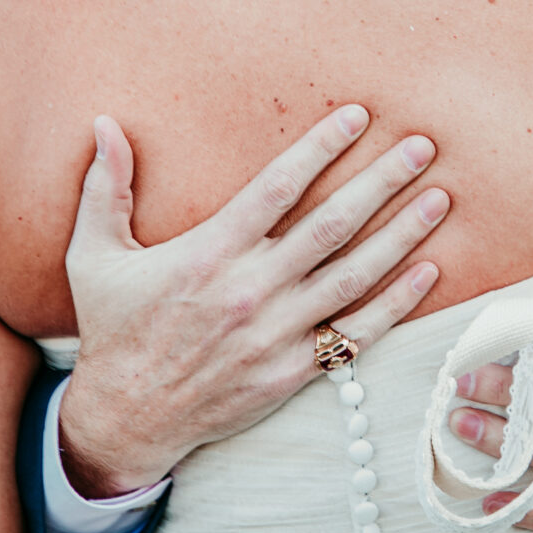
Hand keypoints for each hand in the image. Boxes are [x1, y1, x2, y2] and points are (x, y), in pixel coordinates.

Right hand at [56, 106, 448, 497]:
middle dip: (381, 181)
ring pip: (354, 275)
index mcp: (208, 253)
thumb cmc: (113, 327)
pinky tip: (428, 271)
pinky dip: (396, 303)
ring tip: (439, 198)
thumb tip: (102, 123)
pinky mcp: (291, 371)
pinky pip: (355, 332)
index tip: (358, 115)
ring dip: (402, 234)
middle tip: (423, 146)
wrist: (126, 418)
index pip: (277, 187)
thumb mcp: (93, 255)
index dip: (320, 147)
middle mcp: (249, 290)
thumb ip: (104, 187)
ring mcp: (276, 334)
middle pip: (332, 225)